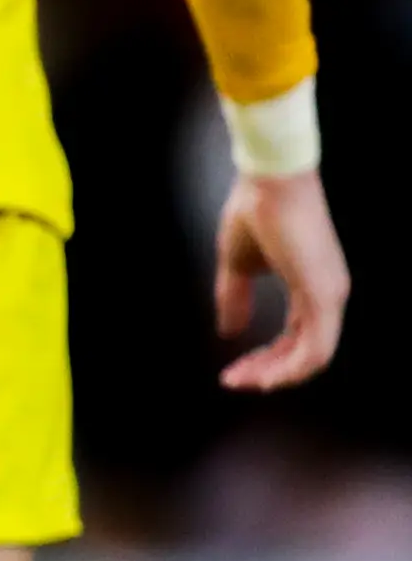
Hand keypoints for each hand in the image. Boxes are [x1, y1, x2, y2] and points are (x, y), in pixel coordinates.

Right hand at [214, 170, 349, 389]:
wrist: (270, 179)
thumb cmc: (256, 210)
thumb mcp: (238, 263)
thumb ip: (235, 297)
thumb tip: (229, 331)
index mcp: (314, 287)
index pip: (297, 339)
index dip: (267, 360)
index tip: (234, 370)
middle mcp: (330, 295)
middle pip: (306, 355)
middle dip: (268, 373)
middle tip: (234, 381)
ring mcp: (331, 296)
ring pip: (313, 358)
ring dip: (277, 375)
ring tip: (243, 380)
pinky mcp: (324, 295)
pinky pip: (315, 349)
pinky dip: (290, 368)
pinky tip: (264, 375)